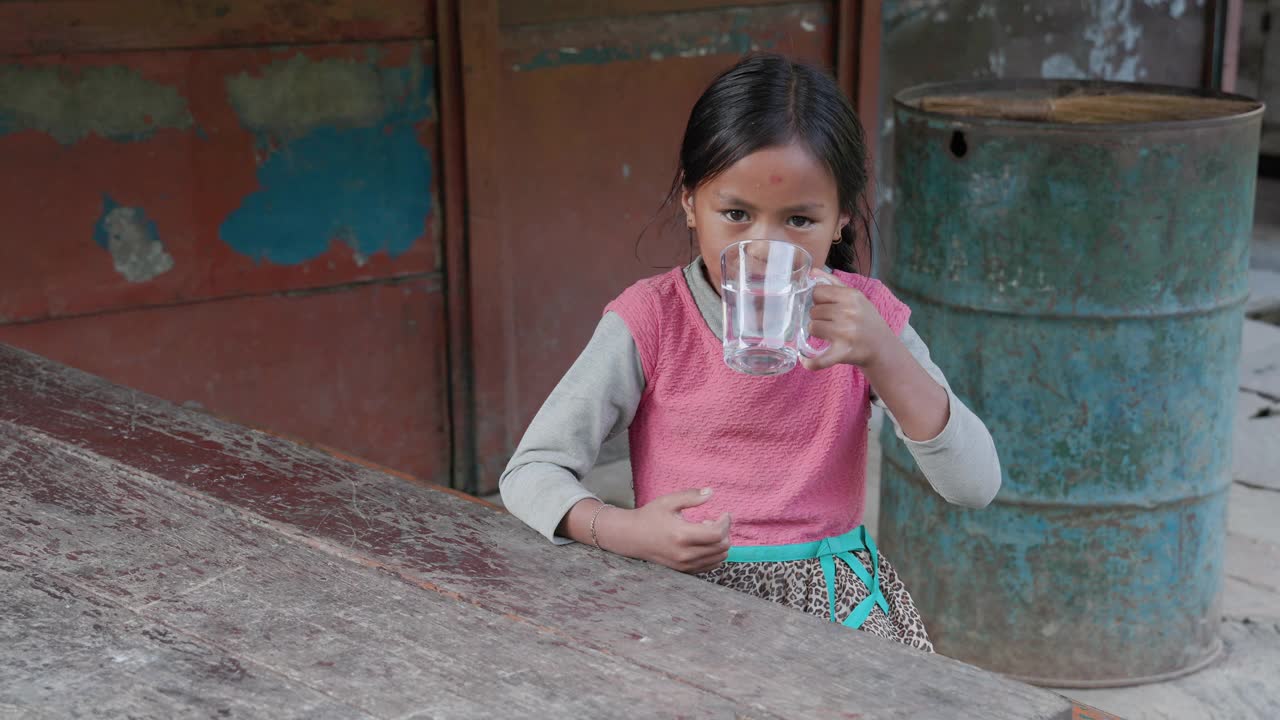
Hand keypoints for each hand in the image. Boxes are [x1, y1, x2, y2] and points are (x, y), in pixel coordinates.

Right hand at [601, 489, 730, 573]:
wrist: (632, 538)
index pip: (717, 534)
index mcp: (681, 535)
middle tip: (715, 520)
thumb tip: (711, 492)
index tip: (725, 513)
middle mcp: (685, 554)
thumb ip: (690, 496)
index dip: (726, 523)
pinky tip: (704, 542)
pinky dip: (715, 554)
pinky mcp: (684, 571)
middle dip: (725, 532)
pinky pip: (711, 566)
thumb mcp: (668, 501)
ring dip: (721, 543)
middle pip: (721, 547)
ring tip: (708, 530)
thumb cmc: (650, 516)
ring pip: (719, 558)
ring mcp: (685, 565)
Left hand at [802, 270, 895, 371]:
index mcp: (852, 296)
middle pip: (813, 311)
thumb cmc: (866, 320)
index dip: (819, 300)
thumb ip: (833, 283)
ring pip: (812, 328)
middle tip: (831, 323)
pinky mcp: (843, 353)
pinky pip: (819, 358)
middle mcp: (849, 313)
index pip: (817, 292)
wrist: (882, 346)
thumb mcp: (856, 297)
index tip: (827, 306)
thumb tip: (812, 271)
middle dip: (819, 317)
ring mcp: (845, 333)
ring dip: (817, 332)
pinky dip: (810, 362)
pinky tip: (805, 360)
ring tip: (829, 334)